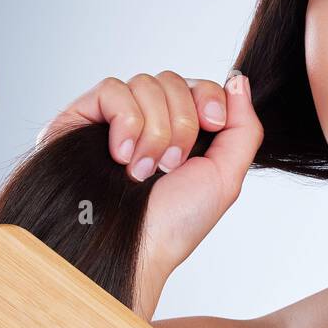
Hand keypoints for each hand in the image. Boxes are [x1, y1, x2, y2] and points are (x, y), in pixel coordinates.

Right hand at [38, 71, 262, 314]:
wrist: (133, 248)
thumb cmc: (175, 223)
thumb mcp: (226, 177)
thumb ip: (243, 128)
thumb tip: (239, 79)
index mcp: (182, 131)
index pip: (199, 85)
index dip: (209, 98)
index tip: (213, 126)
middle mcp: (148, 120)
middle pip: (173, 81)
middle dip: (181, 124)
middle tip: (171, 166)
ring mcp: (115, 117)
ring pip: (145, 83)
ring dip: (154, 131)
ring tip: (143, 171)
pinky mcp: (84, 116)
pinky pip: (113, 89)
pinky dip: (126, 122)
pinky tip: (120, 156)